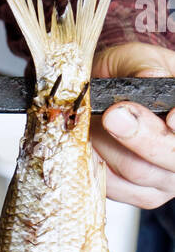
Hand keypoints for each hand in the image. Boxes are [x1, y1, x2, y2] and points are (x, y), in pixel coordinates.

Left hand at [90, 43, 174, 208]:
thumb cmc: (130, 73)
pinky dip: (95, 164)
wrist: (110, 91)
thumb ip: (143, 67)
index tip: (169, 117)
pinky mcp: (139, 193)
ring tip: (90, 122)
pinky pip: (116, 188)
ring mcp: (166, 178)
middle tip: (113, 115)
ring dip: (108, 148)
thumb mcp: (139, 58)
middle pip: (171, 159)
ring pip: (139, 175)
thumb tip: (147, 79)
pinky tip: (86, 143)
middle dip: (142, 138)